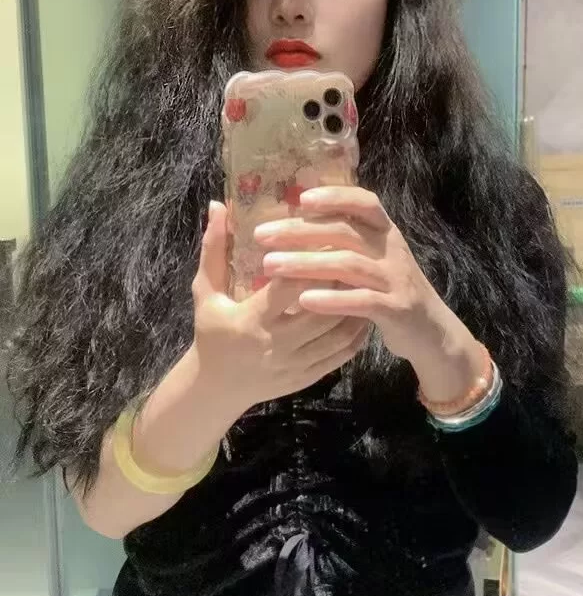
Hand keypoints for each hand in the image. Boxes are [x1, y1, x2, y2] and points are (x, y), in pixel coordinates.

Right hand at [191, 202, 367, 411]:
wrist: (214, 389)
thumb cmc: (211, 332)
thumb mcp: (205, 291)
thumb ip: (213, 248)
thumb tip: (217, 205)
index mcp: (251, 320)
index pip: (290, 287)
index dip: (311, 263)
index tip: (327, 239)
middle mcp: (276, 344)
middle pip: (321, 309)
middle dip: (340, 283)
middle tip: (356, 256)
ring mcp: (294, 364)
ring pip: (337, 334)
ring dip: (354, 306)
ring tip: (364, 280)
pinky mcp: (307, 378)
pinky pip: (341, 356)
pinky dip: (356, 333)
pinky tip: (361, 309)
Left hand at [254, 187, 487, 403]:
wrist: (431, 332)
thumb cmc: (390, 291)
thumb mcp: (375, 260)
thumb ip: (346, 242)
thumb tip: (296, 223)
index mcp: (385, 232)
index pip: (364, 202)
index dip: (335, 196)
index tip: (300, 198)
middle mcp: (392, 249)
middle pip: (344, 232)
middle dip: (300, 231)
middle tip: (261, 235)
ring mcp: (396, 279)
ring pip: (348, 264)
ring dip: (305, 263)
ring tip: (269, 266)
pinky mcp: (396, 309)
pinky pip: (361, 301)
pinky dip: (331, 299)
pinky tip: (302, 301)